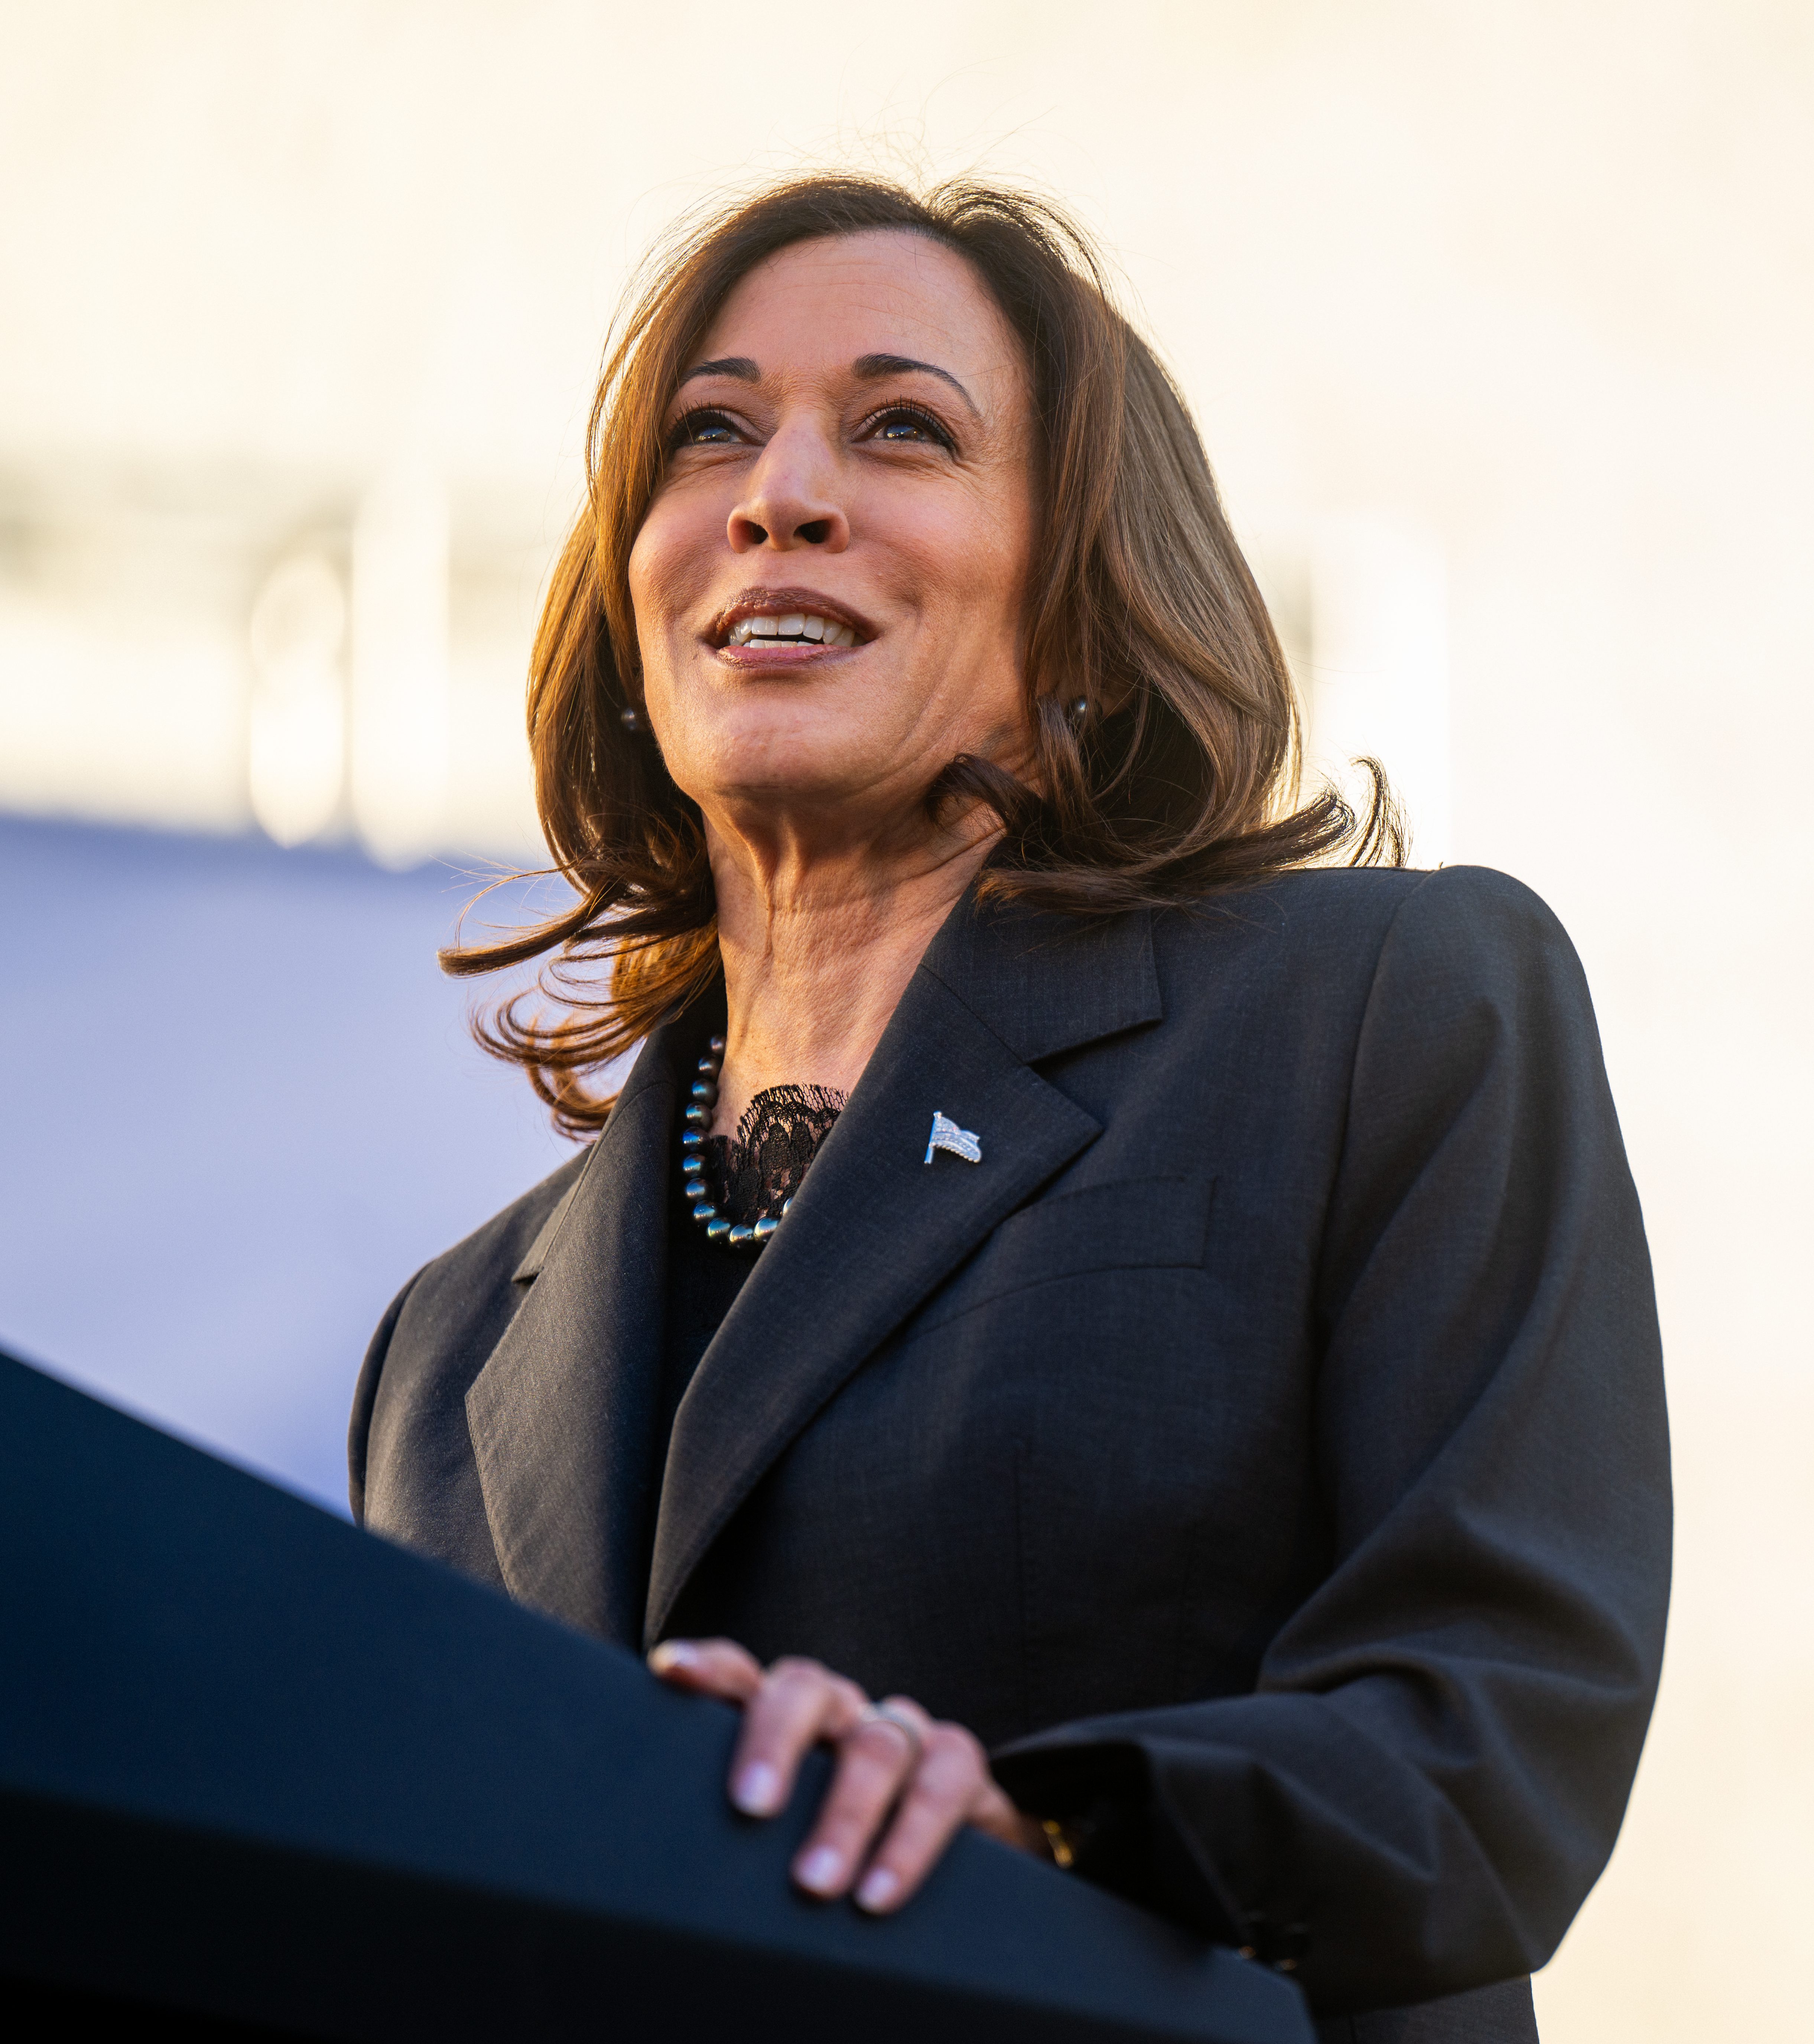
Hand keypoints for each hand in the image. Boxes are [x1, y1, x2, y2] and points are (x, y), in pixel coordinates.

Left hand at [649, 1637, 1046, 1911]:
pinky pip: (942, 1782)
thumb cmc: (830, 1849)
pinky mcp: (956, 1762)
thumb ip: (737, 1827)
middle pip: (805, 1690)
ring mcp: (900, 1730)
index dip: (708, 1667)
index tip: (670, 1670)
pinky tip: (879, 1892)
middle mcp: (839, 1710)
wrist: (950, 1866)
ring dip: (845, 1815)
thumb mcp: (780, 1831)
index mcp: (783, 1718)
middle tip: (751, 1807)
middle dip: (776, 1742)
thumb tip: (669, 1863)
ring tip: (815, 1884)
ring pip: (874, 1744)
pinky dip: (909, 1839)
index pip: (740, 1674)